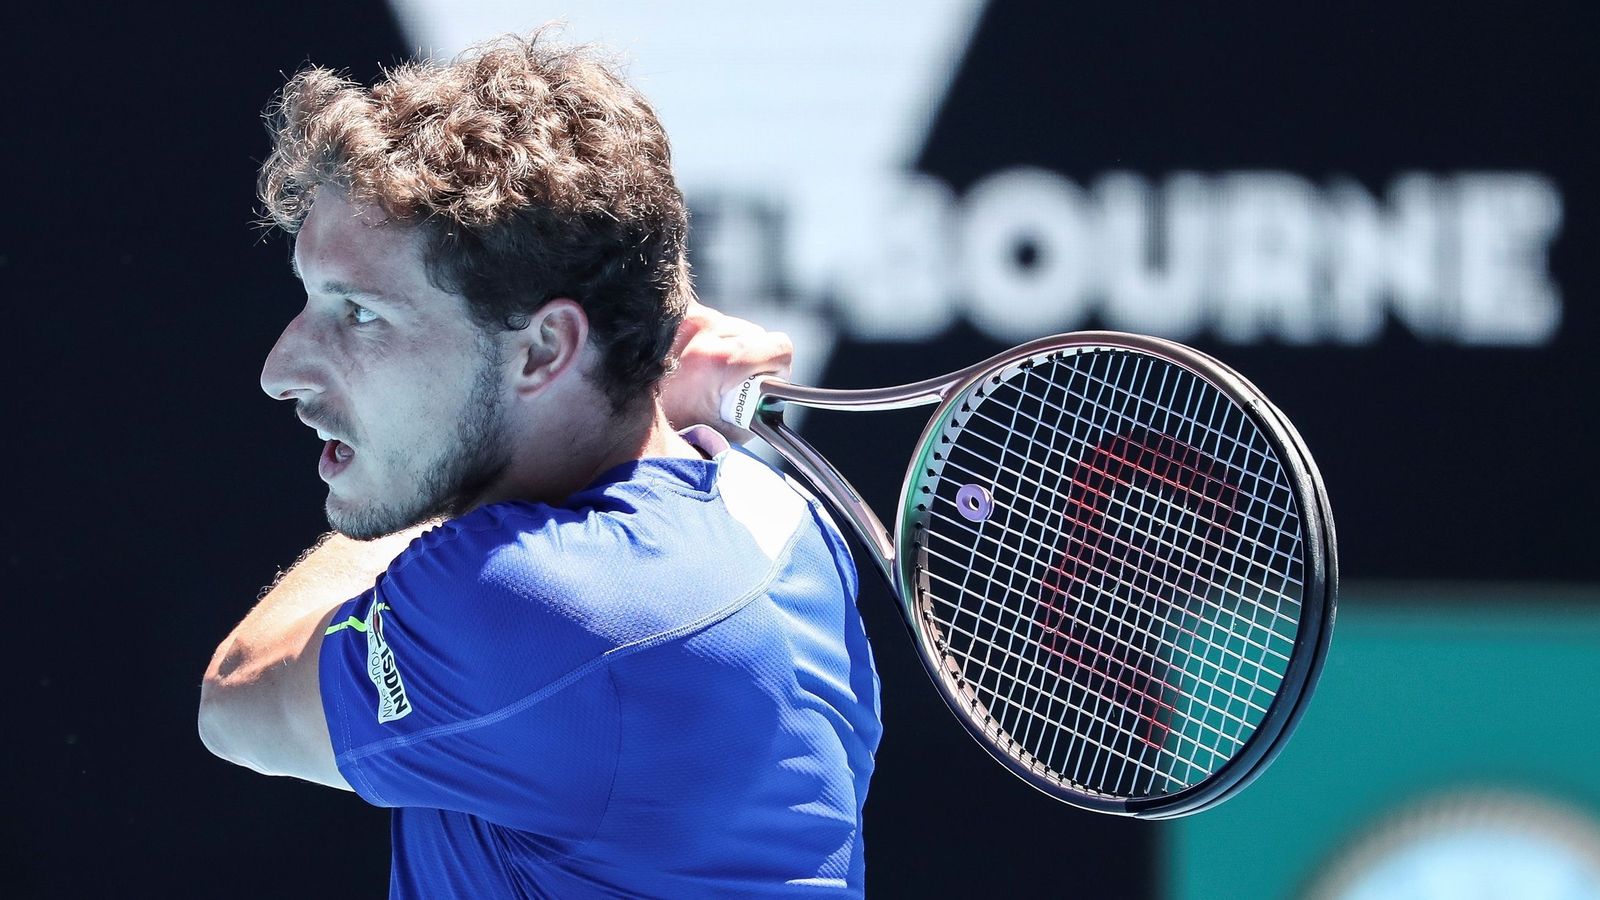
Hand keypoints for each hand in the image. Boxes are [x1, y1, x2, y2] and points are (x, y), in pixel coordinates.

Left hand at [662, 301, 792, 442]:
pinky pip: (702, 319)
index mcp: (719, 360)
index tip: (763, 384)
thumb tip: (772, 399)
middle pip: (754, 335)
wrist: (616, 411)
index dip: (777, 368)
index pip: (779, 347)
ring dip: (723, 346)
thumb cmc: (673, 428)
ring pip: (728, 325)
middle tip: (726, 386)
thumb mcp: (723, 431)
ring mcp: (683, 315)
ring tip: (700, 373)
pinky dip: (701, 337)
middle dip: (749, 359)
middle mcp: (701, 329)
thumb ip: (754, 411)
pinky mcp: (669, 311)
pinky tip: (684, 359)